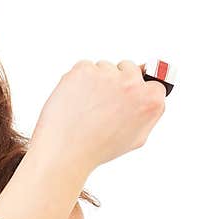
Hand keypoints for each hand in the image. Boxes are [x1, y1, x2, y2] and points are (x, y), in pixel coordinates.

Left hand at [31, 59, 167, 171]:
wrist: (66, 151)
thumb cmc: (97, 148)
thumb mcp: (136, 138)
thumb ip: (148, 113)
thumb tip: (150, 93)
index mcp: (151, 101)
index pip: (152, 83)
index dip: (137, 90)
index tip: (125, 98)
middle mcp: (132, 84)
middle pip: (128, 68)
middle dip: (117, 81)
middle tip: (102, 104)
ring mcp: (107, 75)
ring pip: (104, 67)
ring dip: (95, 80)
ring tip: (85, 106)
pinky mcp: (84, 70)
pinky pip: (83, 67)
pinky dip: (77, 80)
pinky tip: (74, 99)